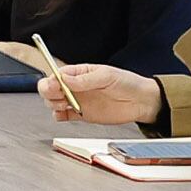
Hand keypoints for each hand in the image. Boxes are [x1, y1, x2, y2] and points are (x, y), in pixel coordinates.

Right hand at [50, 63, 165, 126]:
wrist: (142, 102)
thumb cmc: (127, 84)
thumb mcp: (107, 76)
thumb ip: (86, 79)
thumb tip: (66, 79)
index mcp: (79, 74)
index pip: (57, 74)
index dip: (52, 80)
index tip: (55, 85)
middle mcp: (75, 87)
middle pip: (50, 88)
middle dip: (48, 92)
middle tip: (58, 97)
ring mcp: (78, 101)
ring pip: (53, 102)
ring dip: (53, 104)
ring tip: (63, 105)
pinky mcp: (82, 114)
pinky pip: (63, 116)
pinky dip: (58, 116)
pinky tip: (63, 115)